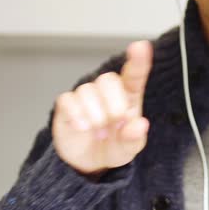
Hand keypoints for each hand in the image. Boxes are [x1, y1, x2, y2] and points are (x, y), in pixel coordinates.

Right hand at [52, 41, 152, 174]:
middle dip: (113, 103)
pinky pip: (68, 99)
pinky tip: (82, 127)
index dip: (138, 61)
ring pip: (87, 90)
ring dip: (94, 114)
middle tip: (115, 121)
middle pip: (108, 79)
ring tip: (98, 130)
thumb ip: (134, 138)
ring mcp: (86, 97)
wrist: (87, 163)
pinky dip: (76, 114)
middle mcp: (108, 93)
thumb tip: (140, 125)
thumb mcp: (128, 150)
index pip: (134, 75)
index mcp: (129, 98)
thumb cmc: (113, 148)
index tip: (141, 46)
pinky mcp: (67, 104)